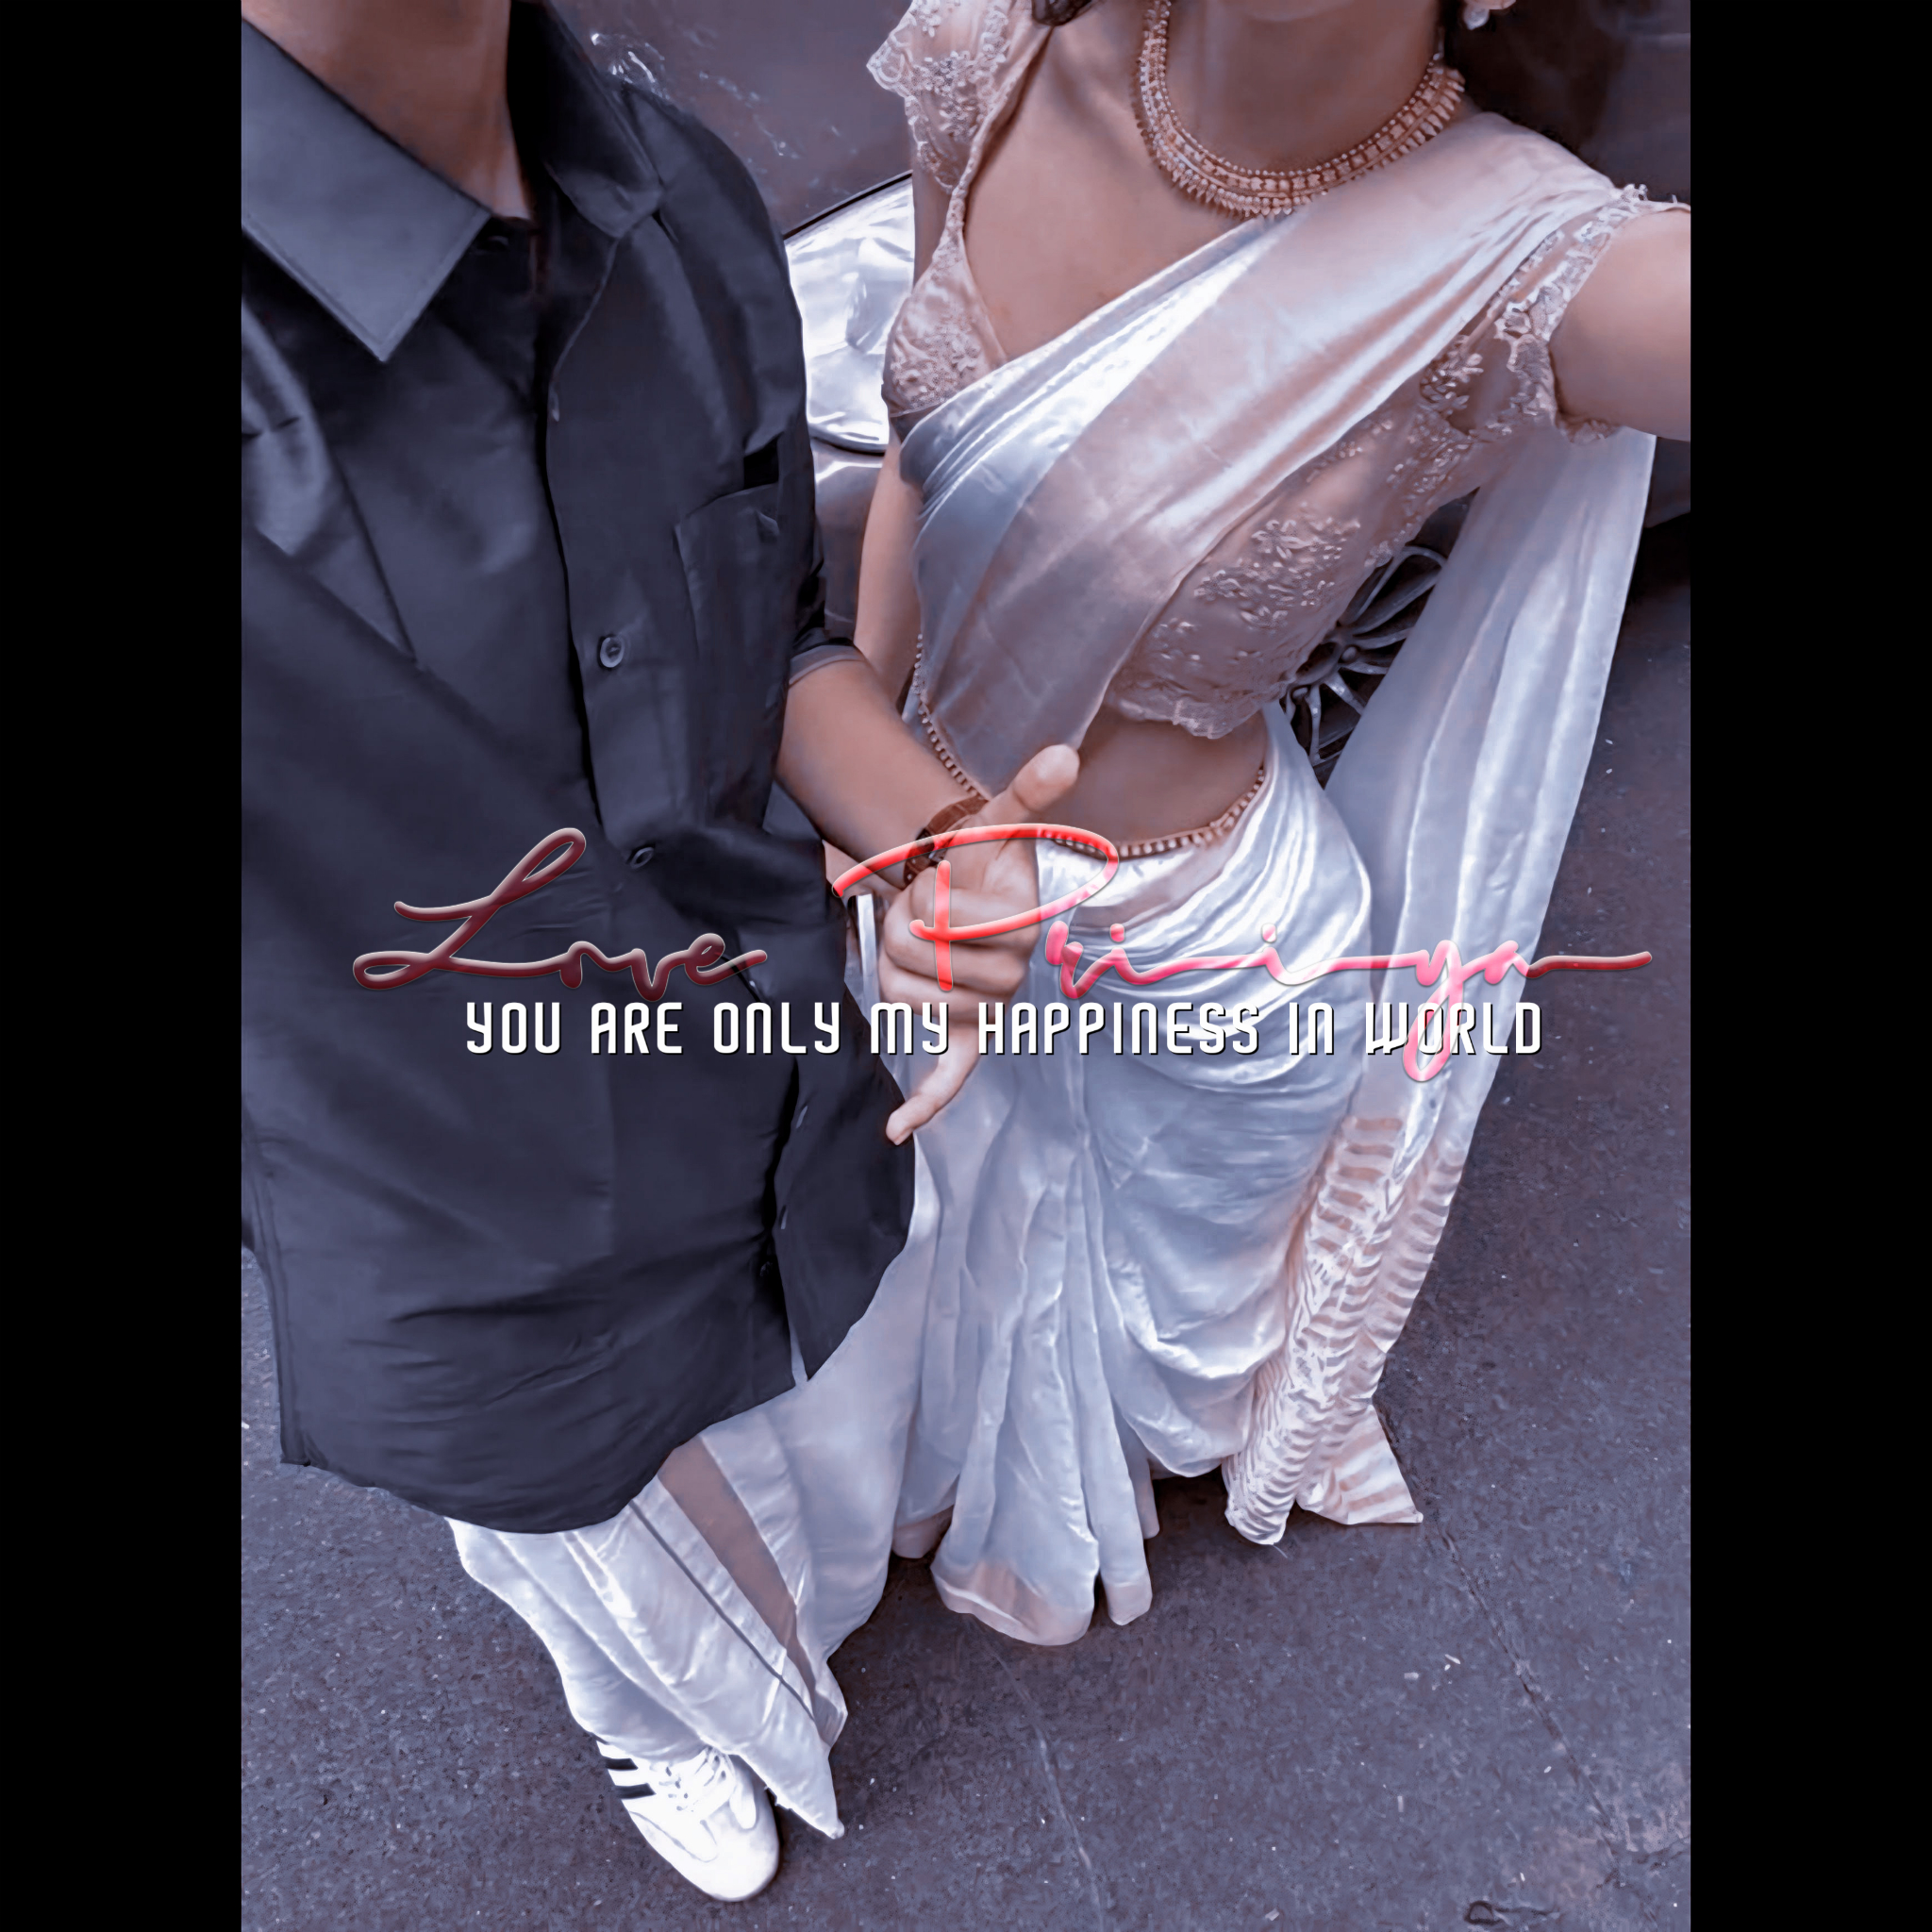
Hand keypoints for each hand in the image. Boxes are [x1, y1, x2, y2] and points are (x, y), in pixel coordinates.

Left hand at [878, 745, 1080, 1142]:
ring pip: (907, 999)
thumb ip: (1029, 792)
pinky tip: (896, 1129)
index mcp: (1024, 928)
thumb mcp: (996, 819)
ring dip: (892, 964)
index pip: (949, 925)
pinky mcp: (965, 1037)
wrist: (964, 885)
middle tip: (919, 908)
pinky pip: (949, 1077)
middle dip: (903, 929)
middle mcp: (1013, 977)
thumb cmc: (977, 856)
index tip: (939, 880)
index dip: (928, 900)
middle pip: (923, 965)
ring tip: (914, 941)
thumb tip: (1066, 754)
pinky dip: (924, 1104)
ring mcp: (989, 1010)